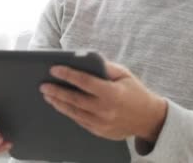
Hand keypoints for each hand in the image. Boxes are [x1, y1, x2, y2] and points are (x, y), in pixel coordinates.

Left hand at [39, 60, 167, 141]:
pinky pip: (79, 121)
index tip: (54, 69)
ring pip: (74, 112)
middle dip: (57, 91)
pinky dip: (69, 112)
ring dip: (59, 103)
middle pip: (75, 99)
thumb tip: (85, 60)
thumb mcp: (125, 75)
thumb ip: (106, 67)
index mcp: (112, 93)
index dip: (68, 75)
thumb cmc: (136, 92)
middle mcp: (105, 110)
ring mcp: (102, 123)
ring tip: (48, 95)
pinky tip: (61, 105)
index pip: (84, 82)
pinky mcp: (99, 132)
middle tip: (44, 85)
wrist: (148, 118)